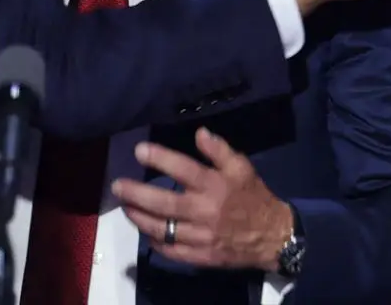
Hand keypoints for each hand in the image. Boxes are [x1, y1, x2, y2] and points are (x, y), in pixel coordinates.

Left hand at [111, 128, 291, 271]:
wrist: (273, 238)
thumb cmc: (252, 196)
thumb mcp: (241, 167)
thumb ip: (219, 150)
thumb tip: (199, 132)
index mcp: (215, 186)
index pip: (184, 170)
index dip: (160, 159)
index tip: (139, 150)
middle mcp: (205, 212)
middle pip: (165, 204)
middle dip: (137, 194)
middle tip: (117, 185)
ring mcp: (201, 237)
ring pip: (164, 229)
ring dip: (140, 218)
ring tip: (125, 206)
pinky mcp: (201, 256)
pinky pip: (172, 251)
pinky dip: (155, 242)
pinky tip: (144, 230)